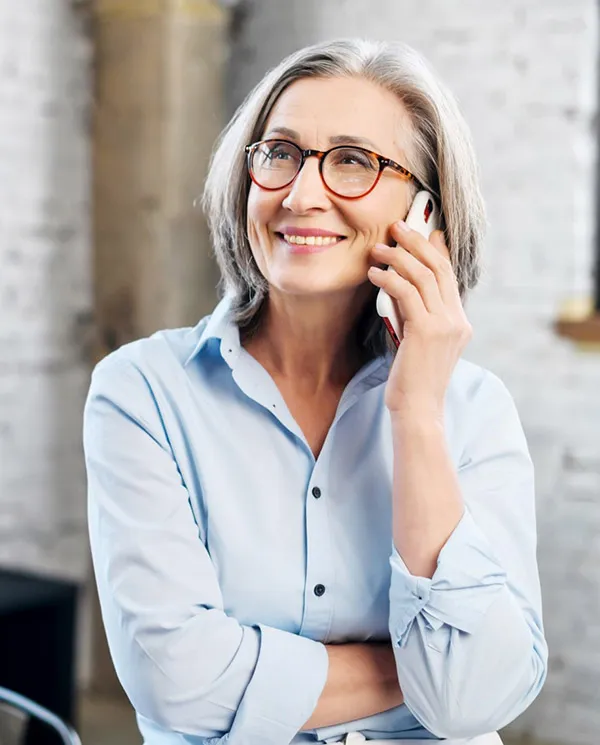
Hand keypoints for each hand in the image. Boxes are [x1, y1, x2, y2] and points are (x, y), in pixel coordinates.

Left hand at [368, 220, 471, 417]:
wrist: (418, 410)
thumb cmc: (412, 380)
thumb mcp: (418, 342)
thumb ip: (416, 315)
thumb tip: (402, 286)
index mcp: (459, 322)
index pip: (449, 275)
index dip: (435, 249)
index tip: (423, 230)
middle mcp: (457, 320)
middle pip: (439, 267)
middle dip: (416, 242)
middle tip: (396, 227)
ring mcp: (445, 325)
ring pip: (423, 275)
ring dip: (398, 257)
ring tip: (377, 249)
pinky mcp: (426, 331)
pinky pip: (406, 292)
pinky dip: (389, 278)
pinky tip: (374, 274)